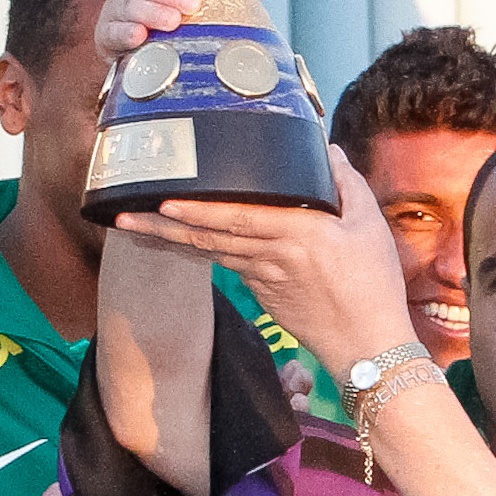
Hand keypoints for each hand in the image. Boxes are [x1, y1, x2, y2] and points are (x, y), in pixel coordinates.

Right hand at [91, 0, 283, 69]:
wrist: (170, 57)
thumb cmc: (197, 15)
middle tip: (192, 3)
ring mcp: (117, 10)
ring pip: (127, 4)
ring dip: (151, 12)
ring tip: (174, 22)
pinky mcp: (108, 37)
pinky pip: (111, 32)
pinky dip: (124, 33)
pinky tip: (140, 38)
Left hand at [109, 149, 415, 374]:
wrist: (367, 347)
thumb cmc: (373, 285)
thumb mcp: (370, 226)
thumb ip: (345, 183)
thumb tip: (325, 148)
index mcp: (298, 234)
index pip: (237, 218)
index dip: (198, 211)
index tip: (164, 202)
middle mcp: (272, 256)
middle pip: (208, 238)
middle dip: (161, 228)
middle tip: (123, 217)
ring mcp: (262, 279)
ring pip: (210, 253)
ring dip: (171, 241)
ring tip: (135, 227)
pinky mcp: (262, 295)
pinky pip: (227, 265)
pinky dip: (201, 252)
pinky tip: (180, 241)